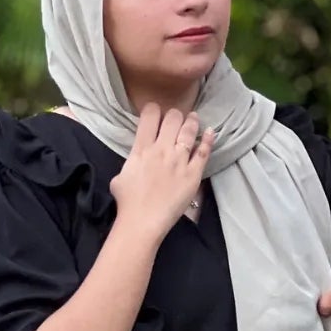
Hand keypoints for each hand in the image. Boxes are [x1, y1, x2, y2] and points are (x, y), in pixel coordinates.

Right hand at [109, 102, 215, 241]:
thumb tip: (136, 160)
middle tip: (175, 119)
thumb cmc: (128, 202)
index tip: (155, 111)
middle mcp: (162, 149)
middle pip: (173, 118)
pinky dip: (208, 139)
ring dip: (191, 121)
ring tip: (193, 118)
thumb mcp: (120, 175)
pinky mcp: (193, 174)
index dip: (153, 109)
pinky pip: (204, 152)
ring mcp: (179, 161)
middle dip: (174, 115)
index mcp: (142, 149)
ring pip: (189, 131)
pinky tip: (210, 132)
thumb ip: (131, 162)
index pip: (150, 116)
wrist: (142, 221)